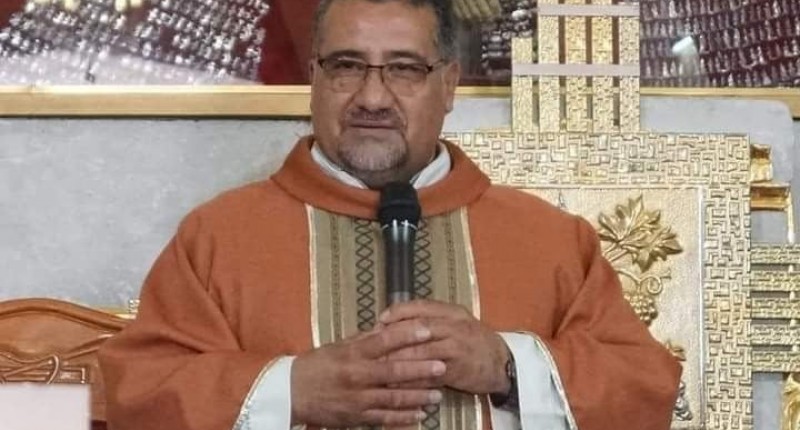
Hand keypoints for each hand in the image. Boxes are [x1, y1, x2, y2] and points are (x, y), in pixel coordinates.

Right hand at [291, 321, 446, 427]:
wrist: (290, 393)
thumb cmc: (316, 366)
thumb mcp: (338, 346)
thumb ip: (364, 339)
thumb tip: (388, 327)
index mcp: (352, 353)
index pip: (383, 341)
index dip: (406, 335)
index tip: (427, 330)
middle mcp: (356, 375)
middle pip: (394, 371)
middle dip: (421, 369)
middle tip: (443, 365)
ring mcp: (357, 398)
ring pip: (393, 398)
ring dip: (418, 397)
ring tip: (438, 395)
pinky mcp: (356, 417)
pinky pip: (384, 418)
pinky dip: (403, 418)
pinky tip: (420, 415)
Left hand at [379, 300, 510, 395]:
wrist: (502, 362)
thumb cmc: (473, 340)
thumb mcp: (457, 321)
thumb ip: (431, 319)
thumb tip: (395, 321)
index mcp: (451, 312)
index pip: (420, 306)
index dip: (397, 312)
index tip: (380, 320)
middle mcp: (453, 327)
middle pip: (416, 329)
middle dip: (391, 338)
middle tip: (371, 346)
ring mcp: (455, 349)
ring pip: (419, 352)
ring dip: (396, 361)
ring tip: (377, 367)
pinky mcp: (456, 370)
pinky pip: (428, 375)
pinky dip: (411, 381)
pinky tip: (396, 385)